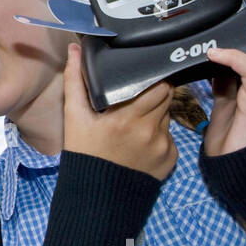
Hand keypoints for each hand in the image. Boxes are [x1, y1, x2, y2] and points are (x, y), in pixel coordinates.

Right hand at [63, 43, 176, 179]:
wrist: (98, 197)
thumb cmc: (84, 152)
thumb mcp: (74, 116)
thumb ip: (75, 80)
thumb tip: (75, 48)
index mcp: (127, 116)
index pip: (158, 85)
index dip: (152, 79)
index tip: (142, 78)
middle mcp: (149, 130)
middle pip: (167, 97)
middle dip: (155, 93)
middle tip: (139, 96)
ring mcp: (163, 146)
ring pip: (168, 115)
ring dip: (156, 113)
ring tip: (136, 120)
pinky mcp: (171, 159)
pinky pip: (170, 137)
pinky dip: (159, 135)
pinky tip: (141, 142)